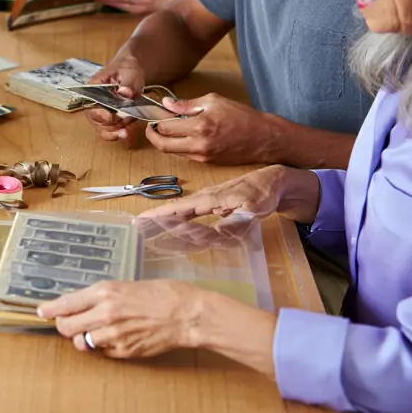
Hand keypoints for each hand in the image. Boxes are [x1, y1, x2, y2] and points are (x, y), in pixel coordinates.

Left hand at [37, 279, 200, 357]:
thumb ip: (102, 296)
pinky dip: (103, 347)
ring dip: (84, 338)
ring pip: (83, 343)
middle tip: (68, 324)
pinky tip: (115, 338)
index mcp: (104, 292)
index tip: (42, 312)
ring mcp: (113, 336)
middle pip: (67, 328)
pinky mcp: (124, 352)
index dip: (51, 309)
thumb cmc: (161, 294)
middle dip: (64, 327)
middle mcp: (105, 314)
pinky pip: (102, 353)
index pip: (66, 304)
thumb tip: (82, 304)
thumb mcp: (126, 286)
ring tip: (96, 331)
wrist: (186, 314)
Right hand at [83, 57, 146, 146]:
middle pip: (96, 121)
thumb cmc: (126, 69)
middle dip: (112, 125)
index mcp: (93, 89)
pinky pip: (111, 131)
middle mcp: (93, 103)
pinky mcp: (110, 119)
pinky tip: (129, 129)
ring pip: (104, 129)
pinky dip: (120, 132)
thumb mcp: (129, 72)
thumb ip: (127, 83)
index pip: (90, 105)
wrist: (130, 71)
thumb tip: (125, 93)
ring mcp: (101, 112)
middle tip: (127, 123)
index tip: (111, 116)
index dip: (99, 114)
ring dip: (118, 129)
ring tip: (131, 122)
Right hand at [137, 165, 320, 234]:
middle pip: (176, 208)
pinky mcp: (214, 204)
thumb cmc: (263, 193)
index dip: (161, 214)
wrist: (273, 181)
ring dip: (166, 218)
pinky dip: (181, 219)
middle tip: (137, 225)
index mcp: (211, 198)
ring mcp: (209, 201)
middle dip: (156, 216)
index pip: (180, 207)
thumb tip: (216, 231)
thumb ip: (235, 219)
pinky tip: (176, 227)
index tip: (143, 219)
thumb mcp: (252, 208)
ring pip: (183, 211)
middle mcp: (206, 198)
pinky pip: (193, 213)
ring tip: (149, 226)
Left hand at [145, 93, 275, 164]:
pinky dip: (179, 146)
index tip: (154, 114)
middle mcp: (199, 144)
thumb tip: (166, 103)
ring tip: (168, 129)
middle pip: (163, 146)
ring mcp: (203, 156)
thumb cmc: (242, 116)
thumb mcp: (214, 101)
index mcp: (200, 126)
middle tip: (152, 127)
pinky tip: (183, 136)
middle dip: (153, 136)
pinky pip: (185, 155)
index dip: (156, 120)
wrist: (265, 138)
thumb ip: (187, 104)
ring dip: (166, 141)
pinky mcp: (207, 163)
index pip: (166, 127)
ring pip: (173, 152)